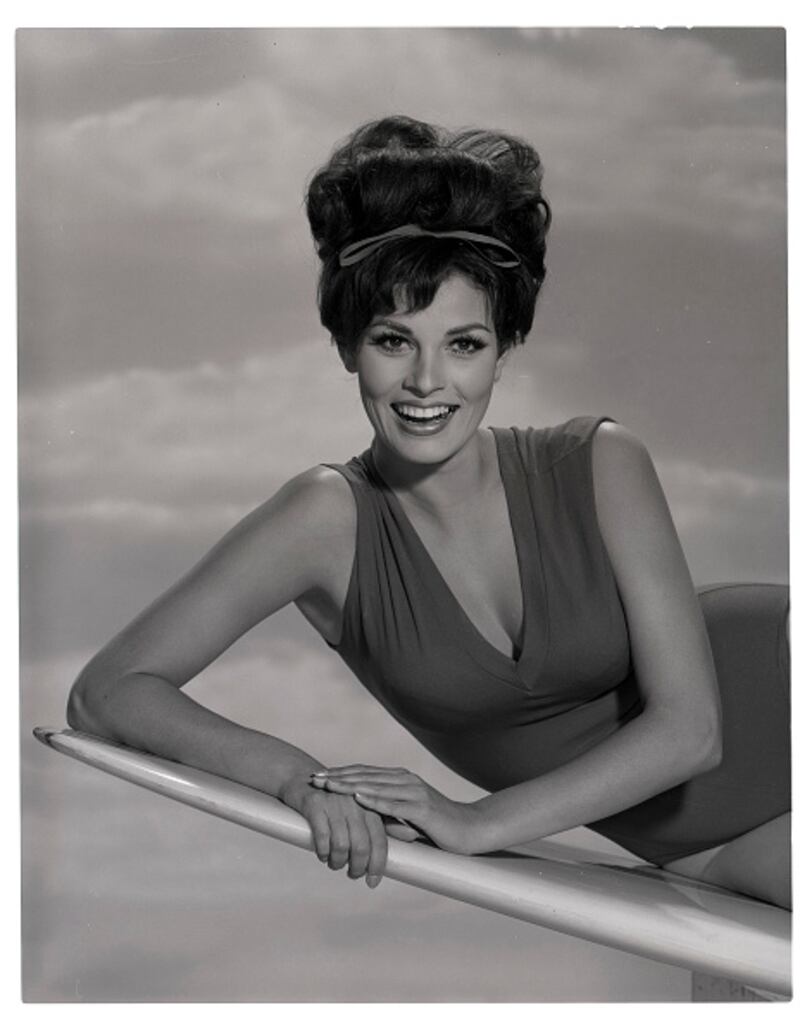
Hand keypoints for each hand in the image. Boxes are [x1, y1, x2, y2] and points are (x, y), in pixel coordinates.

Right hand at [278, 773, 387, 887]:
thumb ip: (386, 819)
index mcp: (369, 806)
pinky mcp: (315, 805)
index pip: (379, 840)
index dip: (377, 865)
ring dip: (338, 862)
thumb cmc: (335, 797)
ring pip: (341, 845)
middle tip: (352, 874)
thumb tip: (411, 834)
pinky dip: (323, 852)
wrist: (302, 776)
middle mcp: (355, 804)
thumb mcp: (362, 804)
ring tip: (334, 864)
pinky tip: (322, 854)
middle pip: (361, 846)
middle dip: (357, 867)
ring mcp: (335, 804)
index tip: (373, 881)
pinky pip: (322, 837)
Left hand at [311, 764, 480, 854]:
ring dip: (349, 785)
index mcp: (400, 780)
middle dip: (337, 777)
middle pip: (365, 776)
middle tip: (314, 779)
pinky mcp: (423, 808)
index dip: (340, 774)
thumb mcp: (407, 817)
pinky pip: (394, 803)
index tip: (318, 776)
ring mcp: (414, 792)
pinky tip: (358, 797)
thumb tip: (365, 818)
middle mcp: (406, 780)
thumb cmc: (438, 826)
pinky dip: (375, 800)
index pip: (364, 774)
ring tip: (328, 785)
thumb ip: (387, 813)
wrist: (471, 829)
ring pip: (375, 786)